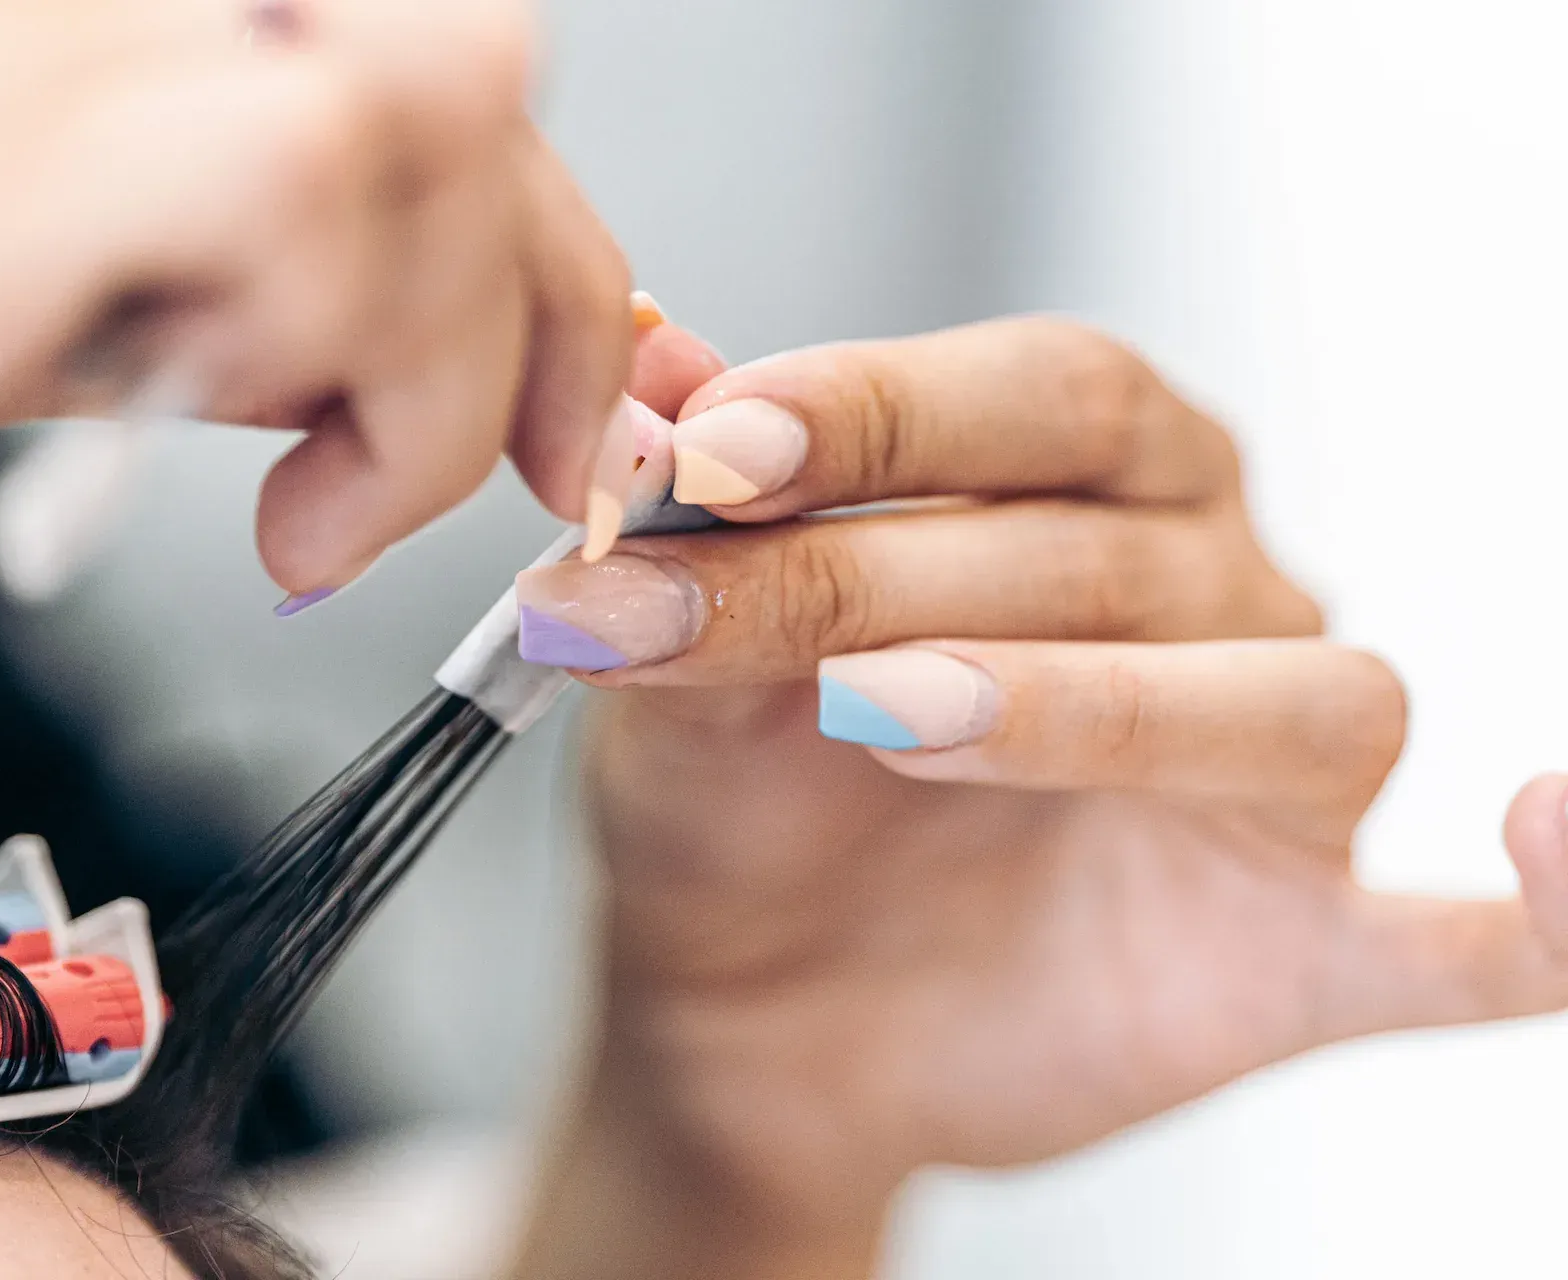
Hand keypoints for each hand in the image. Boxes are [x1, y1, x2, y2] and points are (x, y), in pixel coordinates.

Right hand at [0, 0, 630, 594]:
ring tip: (314, 510)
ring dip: (435, 365)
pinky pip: (315, 193)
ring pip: (450, 122)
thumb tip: (461, 339)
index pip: (449, 74)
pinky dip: (344, 368)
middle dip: (539, 315)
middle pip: (485, 78)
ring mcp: (101, 19)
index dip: (545, 243)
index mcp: (181, 6)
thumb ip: (282, 273)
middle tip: (482, 476)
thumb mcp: (104, 276)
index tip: (555, 406)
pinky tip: (248, 471)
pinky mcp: (48, 122)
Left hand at [508, 318, 1567, 1278]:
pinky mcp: (1302, 949)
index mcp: (1089, 478)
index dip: (882, 406)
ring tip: (895, 718)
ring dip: (1093, 704)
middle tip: (697, 624)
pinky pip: (1474, 947)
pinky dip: (1544, 913)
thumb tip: (656, 372)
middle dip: (885, 577)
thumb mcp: (689, 676)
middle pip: (1108, 542)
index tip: (716, 450)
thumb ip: (701, 543)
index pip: (1037, 393)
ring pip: (1273, 702)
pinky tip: (1548, 840)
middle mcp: (1215, 590)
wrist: (749, 1018)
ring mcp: (1271, 776)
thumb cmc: (739, 808)